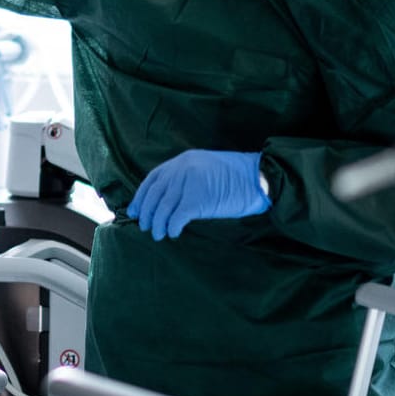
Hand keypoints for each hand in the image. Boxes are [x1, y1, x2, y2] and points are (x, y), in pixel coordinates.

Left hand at [127, 149, 269, 240]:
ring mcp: (190, 182)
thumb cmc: (236, 178)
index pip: (153, 179)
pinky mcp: (199, 199)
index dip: (141, 197)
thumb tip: (165, 201)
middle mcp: (182, 168)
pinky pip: (177, 216)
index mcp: (182, 160)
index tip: (135, 211)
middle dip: (147, 213)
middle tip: (145, 226)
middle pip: (155, 194)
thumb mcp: (205, 169)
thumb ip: (184, 179)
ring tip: (158, 234)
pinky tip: (174, 233)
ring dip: (158, 224)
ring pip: (163, 207)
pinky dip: (172, 227)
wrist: (260, 177)